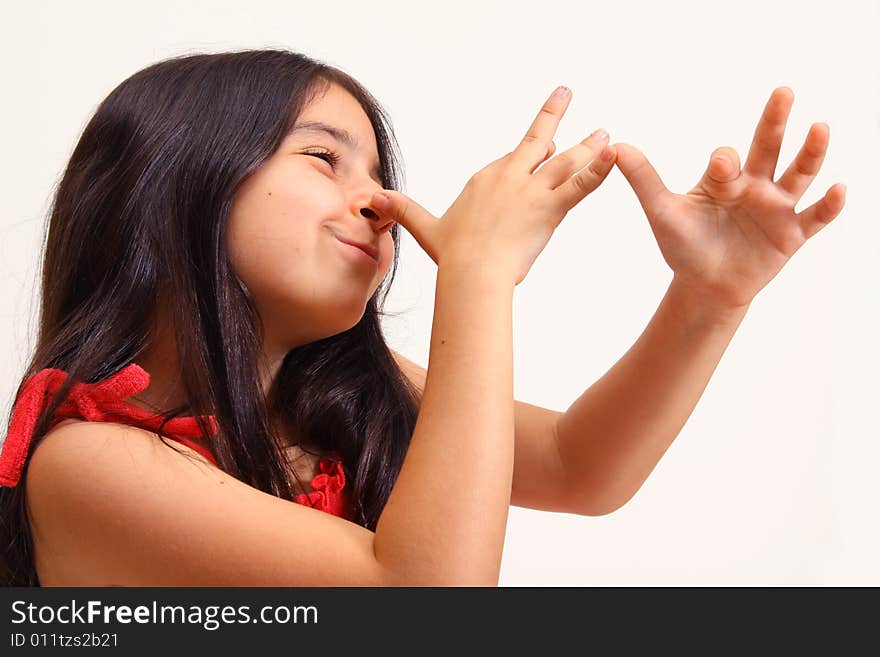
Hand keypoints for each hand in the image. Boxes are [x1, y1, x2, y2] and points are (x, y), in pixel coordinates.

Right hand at [368, 86, 616, 285]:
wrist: (472, 272)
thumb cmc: (452, 255)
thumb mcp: (425, 228)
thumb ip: (404, 210)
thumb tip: (376, 199)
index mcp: (484, 180)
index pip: (513, 160)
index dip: (530, 156)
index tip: (547, 147)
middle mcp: (509, 177)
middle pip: (537, 142)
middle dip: (553, 117)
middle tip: (567, 95)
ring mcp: (531, 190)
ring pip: (566, 162)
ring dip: (588, 146)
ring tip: (606, 132)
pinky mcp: (549, 208)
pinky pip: (580, 185)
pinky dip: (599, 170)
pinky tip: (616, 155)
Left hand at [615, 87, 845, 309]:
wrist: (704, 286)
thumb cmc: (685, 246)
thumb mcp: (662, 211)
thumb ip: (643, 179)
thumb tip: (614, 146)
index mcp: (725, 179)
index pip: (729, 160)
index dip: (724, 162)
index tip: (719, 166)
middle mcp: (755, 186)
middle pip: (769, 148)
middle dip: (775, 122)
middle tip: (782, 92)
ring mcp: (777, 208)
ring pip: (798, 175)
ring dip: (810, 154)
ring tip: (820, 129)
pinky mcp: (792, 235)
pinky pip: (816, 217)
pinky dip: (829, 204)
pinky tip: (840, 188)